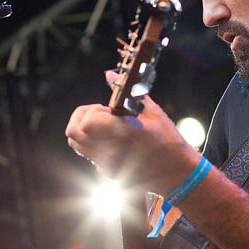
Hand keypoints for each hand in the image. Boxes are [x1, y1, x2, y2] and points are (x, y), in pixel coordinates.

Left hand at [65, 72, 199, 194]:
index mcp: (123, 133)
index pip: (87, 122)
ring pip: (75, 143)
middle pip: (72, 132)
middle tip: (101, 114)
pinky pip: (87, 153)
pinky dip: (92, 141)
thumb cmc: (168, 141)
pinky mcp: (106, 172)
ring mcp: (106, 164)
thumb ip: (129, 92)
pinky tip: (112, 139)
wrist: (176, 174)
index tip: (107, 108)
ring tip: (105, 126)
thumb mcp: (152, 112)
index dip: (92, 111)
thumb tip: (110, 74)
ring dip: (83, 129)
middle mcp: (110, 150)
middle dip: (81, 117)